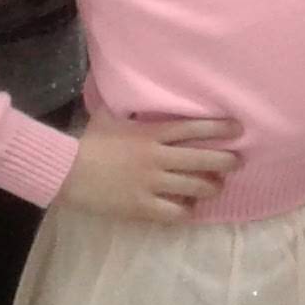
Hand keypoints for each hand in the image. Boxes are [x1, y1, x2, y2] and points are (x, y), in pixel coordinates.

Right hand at [56, 113, 241, 222]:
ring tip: (216, 187)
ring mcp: (151, 184)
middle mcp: (157, 158)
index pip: (194, 128)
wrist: (66, 171)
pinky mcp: (141, 207)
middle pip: (202, 159)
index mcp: (152, 133)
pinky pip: (174, 212)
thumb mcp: (111, 116)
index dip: (219, 128)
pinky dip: (186, 211)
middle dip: (225, 160)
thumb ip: (129, 108)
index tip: (238, 129)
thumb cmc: (89, 141)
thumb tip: (134, 92)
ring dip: (210, 187)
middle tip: (237, 161)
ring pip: (193, 187)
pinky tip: (190, 208)